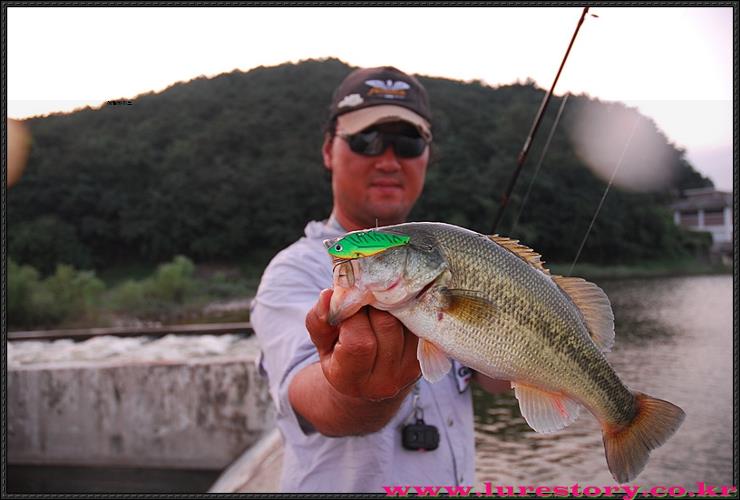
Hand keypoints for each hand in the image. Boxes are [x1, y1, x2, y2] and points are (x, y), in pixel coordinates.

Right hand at [305, 288, 420, 400]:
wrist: (367, 381)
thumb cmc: (339, 355)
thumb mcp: (322, 340)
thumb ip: (319, 319)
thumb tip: (329, 294)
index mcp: (351, 379)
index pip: (358, 342)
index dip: (352, 315)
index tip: (348, 304)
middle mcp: (384, 381)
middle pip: (386, 325)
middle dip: (374, 303)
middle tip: (365, 298)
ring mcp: (408, 371)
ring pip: (407, 320)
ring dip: (392, 304)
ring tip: (378, 304)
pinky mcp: (424, 359)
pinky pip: (419, 323)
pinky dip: (406, 310)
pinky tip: (394, 310)